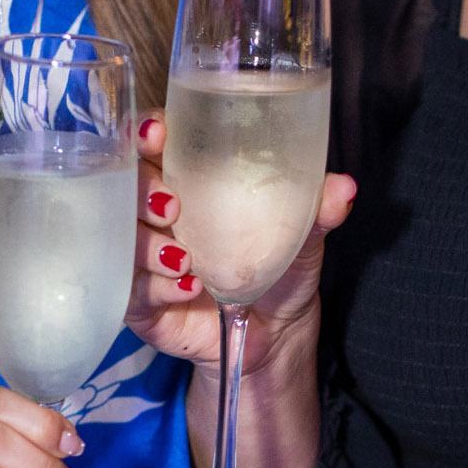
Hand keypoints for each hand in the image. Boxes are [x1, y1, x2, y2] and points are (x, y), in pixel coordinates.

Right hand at [129, 108, 354, 377]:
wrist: (274, 334)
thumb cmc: (279, 269)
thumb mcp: (302, 234)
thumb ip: (317, 208)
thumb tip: (344, 187)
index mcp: (189, 182)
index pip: (153, 145)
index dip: (147, 133)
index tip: (157, 134)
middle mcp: (158, 215)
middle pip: (126, 186)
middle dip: (143, 190)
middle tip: (173, 206)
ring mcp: (143, 257)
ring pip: (123, 237)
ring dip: (149, 244)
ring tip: (186, 260)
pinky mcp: (139, 301)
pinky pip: (132, 287)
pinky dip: (158, 286)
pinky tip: (188, 289)